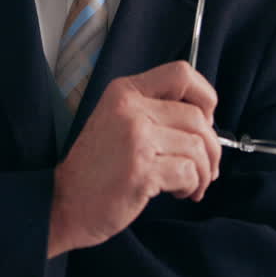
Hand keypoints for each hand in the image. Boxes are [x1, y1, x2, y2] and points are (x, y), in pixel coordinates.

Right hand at [48, 60, 220, 257]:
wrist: (64, 202)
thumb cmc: (95, 168)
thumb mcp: (117, 122)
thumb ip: (152, 112)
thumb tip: (205, 121)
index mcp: (125, 92)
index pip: (181, 74)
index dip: (205, 97)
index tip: (206, 121)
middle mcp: (130, 108)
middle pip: (197, 117)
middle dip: (212, 148)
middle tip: (205, 167)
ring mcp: (136, 138)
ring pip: (198, 147)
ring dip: (203, 172)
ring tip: (190, 185)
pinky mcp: (142, 169)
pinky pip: (189, 172)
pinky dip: (192, 186)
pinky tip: (179, 193)